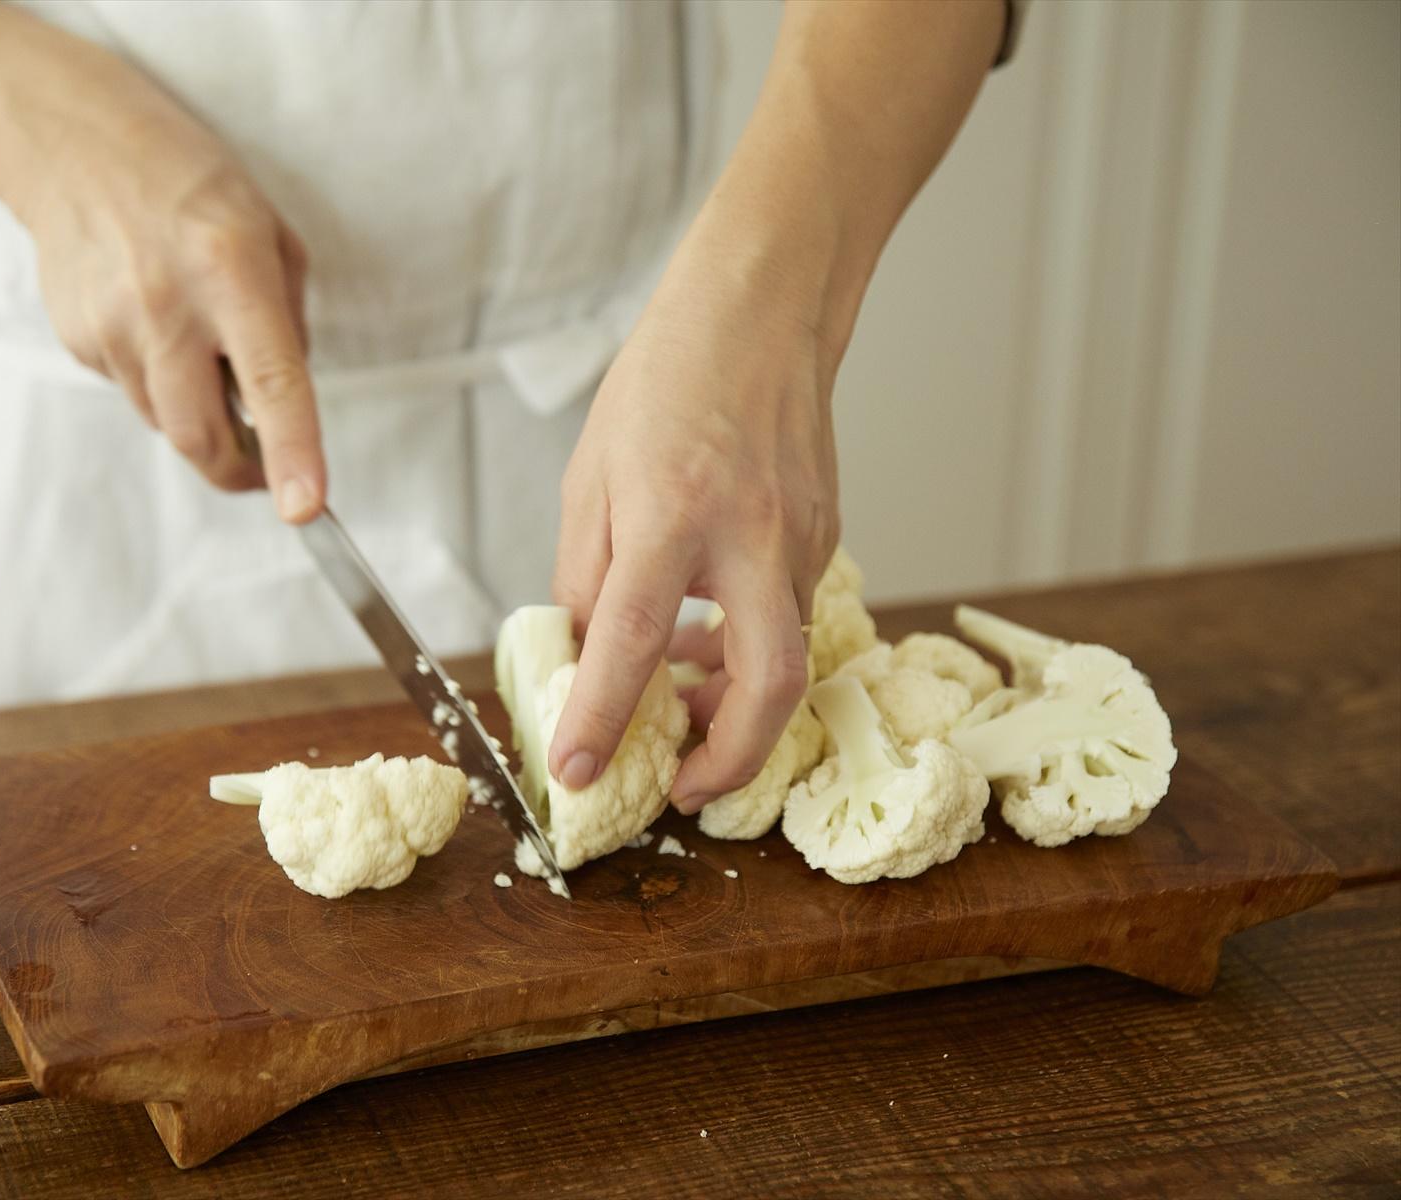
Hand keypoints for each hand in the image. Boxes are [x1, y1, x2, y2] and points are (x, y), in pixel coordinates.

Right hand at [15, 79, 323, 520]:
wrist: (76, 149)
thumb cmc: (191, 187)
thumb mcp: (271, 235)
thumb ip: (288, 324)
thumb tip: (284, 408)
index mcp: (233, 272)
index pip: (271, 382)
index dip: (290, 452)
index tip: (305, 507)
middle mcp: (168, 306)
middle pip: (202, 436)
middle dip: (239, 471)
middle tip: (263, 469)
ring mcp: (113, 327)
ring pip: (167, 423)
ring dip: (196, 415)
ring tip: (199, 347)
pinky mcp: (79, 342)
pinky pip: (132, 392)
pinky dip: (157, 379)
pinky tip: (152, 322)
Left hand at [550, 236, 840, 812]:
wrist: (760, 312)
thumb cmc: (665, 382)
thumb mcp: (591, 476)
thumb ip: (585, 573)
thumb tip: (590, 653)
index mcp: (670, 513)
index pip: (630, 640)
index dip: (603, 717)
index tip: (579, 773)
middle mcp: (749, 534)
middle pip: (769, 683)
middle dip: (730, 758)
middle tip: (684, 787)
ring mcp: (801, 538)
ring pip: (782, 656)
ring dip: (732, 701)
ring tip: (680, 706)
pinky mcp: (826, 537)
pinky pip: (785, 616)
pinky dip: (745, 647)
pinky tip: (705, 638)